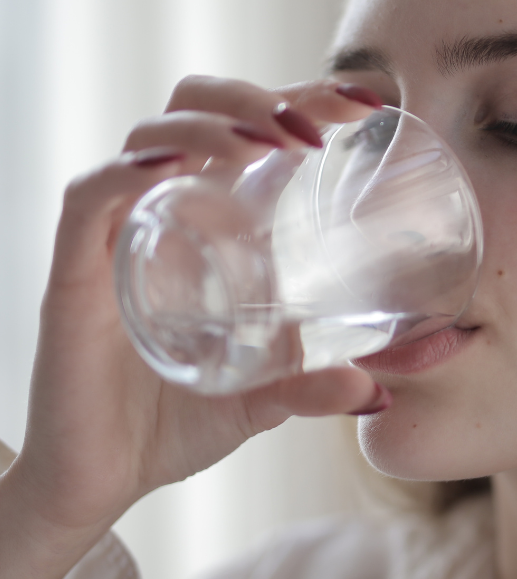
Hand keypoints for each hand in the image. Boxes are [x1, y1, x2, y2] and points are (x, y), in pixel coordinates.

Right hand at [8, 74, 386, 537]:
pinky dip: (129, 170)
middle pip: (197, 108)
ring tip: (270, 142)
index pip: (249, 128)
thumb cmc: (177, 422)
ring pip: (150, 135)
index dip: (302, 98)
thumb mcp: (263, 397)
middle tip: (316, 128)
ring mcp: (118, 236)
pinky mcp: (75, 272)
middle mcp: (164, 212)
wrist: (101, 482)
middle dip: (258, 97)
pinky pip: (91, 197)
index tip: (365, 104)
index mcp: (210, 223)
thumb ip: (314, 387)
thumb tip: (378, 393)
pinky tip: (175, 166)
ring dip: (213, 122)